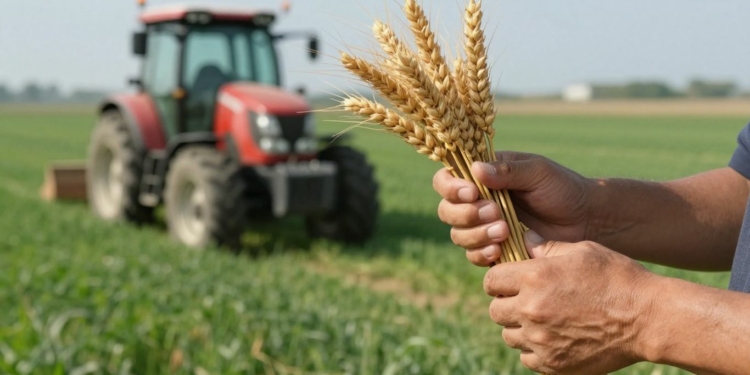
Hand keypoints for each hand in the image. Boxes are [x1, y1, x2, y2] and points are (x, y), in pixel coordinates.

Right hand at [433, 152, 593, 265]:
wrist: (587, 221)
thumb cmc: (563, 189)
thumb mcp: (538, 173)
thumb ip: (508, 172)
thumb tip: (475, 170)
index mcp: (483, 176)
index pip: (447, 179)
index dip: (451, 188)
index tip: (472, 193)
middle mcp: (478, 201)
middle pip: (447, 210)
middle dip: (466, 214)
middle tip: (494, 213)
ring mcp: (484, 227)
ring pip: (458, 235)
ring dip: (476, 234)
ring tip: (505, 231)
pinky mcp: (494, 249)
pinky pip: (474, 255)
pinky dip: (482, 254)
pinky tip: (499, 250)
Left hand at [485, 231, 656, 374]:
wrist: (649, 319)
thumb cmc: (617, 278)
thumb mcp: (582, 251)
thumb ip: (546, 248)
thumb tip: (523, 240)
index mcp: (534, 278)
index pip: (491, 280)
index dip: (500, 279)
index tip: (510, 280)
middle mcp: (531, 310)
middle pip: (496, 310)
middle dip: (508, 303)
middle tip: (528, 299)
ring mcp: (541, 341)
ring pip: (509, 335)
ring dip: (520, 327)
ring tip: (545, 319)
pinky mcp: (553, 364)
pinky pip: (527, 358)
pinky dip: (536, 350)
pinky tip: (555, 337)